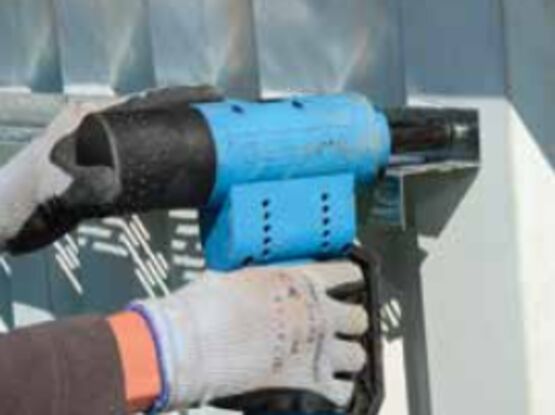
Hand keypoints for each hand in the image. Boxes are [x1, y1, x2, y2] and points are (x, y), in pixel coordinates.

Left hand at [0, 86, 220, 253]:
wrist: (5, 220)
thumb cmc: (21, 201)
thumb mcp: (53, 190)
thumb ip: (79, 187)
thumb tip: (111, 189)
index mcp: (87, 118)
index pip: (145, 101)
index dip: (181, 97)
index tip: (212, 97)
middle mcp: (95, 125)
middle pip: (152, 112)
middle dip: (187, 111)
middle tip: (220, 116)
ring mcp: (98, 145)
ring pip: (148, 132)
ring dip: (177, 132)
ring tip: (207, 136)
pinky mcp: (100, 165)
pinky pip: (141, 154)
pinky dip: (164, 155)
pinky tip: (178, 163)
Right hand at [131, 261, 368, 411]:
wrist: (195, 345)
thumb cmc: (207, 308)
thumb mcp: (234, 279)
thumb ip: (254, 284)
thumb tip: (246, 288)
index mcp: (302, 282)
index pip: (347, 273)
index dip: (349, 279)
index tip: (347, 284)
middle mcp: (319, 314)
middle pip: (358, 317)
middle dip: (348, 323)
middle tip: (333, 328)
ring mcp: (320, 350)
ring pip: (358, 355)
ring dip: (346, 358)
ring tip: (330, 360)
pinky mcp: (312, 386)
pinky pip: (344, 392)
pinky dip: (337, 392)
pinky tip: (324, 389)